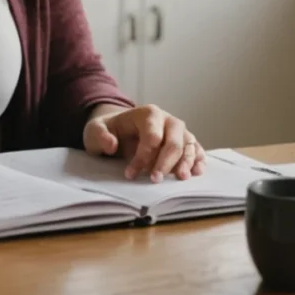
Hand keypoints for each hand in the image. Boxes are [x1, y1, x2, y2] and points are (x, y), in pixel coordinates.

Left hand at [82, 104, 205, 181]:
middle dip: (165, 162)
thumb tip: (111, 144)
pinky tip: (196, 172)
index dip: (143, 156)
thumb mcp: (96, 130)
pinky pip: (196, 150)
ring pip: (188, 145)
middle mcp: (167, 120)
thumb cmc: (109, 130)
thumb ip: (100, 136)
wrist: (120, 129)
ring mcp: (178, 131)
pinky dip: (198, 160)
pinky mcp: (184, 142)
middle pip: (174, 141)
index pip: (152, 136)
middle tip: (155, 180)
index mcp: (148, 114)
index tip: (130, 174)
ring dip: (186, 163)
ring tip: (181, 178)